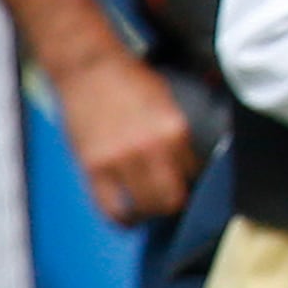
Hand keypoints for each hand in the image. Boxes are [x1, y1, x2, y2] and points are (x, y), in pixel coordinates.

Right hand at [54, 52, 200, 226]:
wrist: (89, 67)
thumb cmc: (129, 81)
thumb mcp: (169, 102)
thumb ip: (179, 134)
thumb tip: (192, 163)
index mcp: (175, 130)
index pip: (197, 172)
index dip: (196, 181)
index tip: (190, 184)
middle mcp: (150, 148)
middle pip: (174, 198)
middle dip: (177, 203)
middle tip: (173, 200)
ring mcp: (119, 161)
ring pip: (145, 207)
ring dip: (151, 213)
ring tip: (151, 209)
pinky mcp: (92, 168)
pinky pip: (111, 208)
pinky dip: (122, 219)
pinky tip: (127, 218)